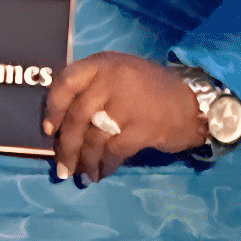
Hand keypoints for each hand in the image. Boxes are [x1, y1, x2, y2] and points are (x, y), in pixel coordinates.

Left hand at [40, 52, 205, 184]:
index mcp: (102, 64)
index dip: (53, 108)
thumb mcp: (119, 76)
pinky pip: (113, 151)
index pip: (66, 82)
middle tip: (61, 168)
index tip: (47, 130)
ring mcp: (128, 103)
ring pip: (93, 137)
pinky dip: (105, 166)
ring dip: (84, 161)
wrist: (193, 102)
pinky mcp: (143, 127)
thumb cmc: (150, 91)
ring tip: (81, 176)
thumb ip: (92, 90)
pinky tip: (101, 173)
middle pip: (77, 116)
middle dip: (66, 146)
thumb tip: (60, 126)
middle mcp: (112, 79)